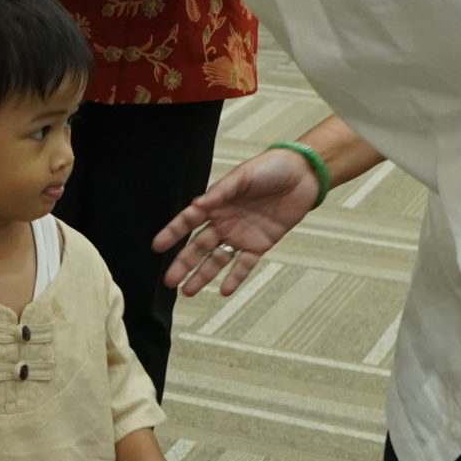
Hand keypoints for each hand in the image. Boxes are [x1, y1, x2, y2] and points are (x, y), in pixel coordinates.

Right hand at [153, 147, 322, 296]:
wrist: (303, 176)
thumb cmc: (271, 169)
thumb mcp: (244, 176)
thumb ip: (222, 191)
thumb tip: (199, 204)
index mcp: (216, 203)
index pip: (188, 221)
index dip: (172, 233)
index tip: (157, 247)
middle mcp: (224, 221)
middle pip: (199, 246)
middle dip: (184, 263)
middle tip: (169, 281)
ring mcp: (241, 235)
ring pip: (217, 259)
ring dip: (203, 275)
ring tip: (188, 292)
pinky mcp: (260, 244)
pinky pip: (245, 264)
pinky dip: (235, 277)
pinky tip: (225, 291)